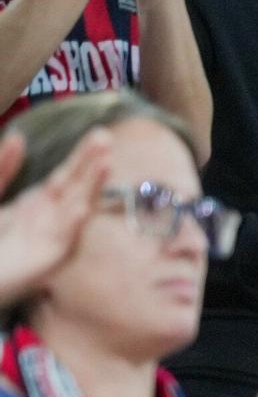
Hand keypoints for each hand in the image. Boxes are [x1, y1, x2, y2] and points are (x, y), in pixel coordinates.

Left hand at [0, 126, 110, 304]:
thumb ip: (3, 169)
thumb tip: (19, 137)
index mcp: (38, 204)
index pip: (67, 175)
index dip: (83, 154)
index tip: (100, 133)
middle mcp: (51, 219)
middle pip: (77, 187)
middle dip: (92, 165)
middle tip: (107, 138)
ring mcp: (52, 241)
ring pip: (77, 210)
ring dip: (92, 189)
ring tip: (105, 165)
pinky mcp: (47, 263)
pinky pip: (64, 243)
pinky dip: (72, 226)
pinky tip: (81, 210)